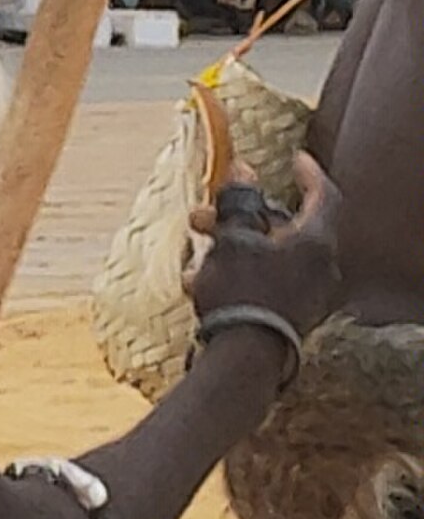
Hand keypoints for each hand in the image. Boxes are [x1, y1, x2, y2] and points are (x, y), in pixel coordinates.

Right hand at [190, 152, 340, 346]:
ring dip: (235, 246)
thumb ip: (238, 203)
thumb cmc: (241, 294)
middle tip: (206, 214)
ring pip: (272, 255)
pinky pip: (268, 282)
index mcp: (316, 241)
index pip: (322, 195)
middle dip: (243, 216)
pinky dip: (241, 273)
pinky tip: (203, 281)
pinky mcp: (294, 317)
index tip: (294, 159)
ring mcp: (310, 294)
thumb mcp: (232, 240)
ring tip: (197, 251)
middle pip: (286, 227)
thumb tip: (242, 169)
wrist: (244, 359)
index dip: (308, 173)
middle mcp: (322, 267)